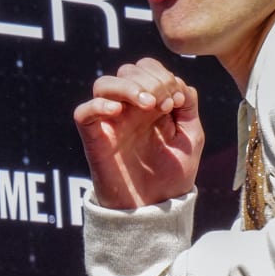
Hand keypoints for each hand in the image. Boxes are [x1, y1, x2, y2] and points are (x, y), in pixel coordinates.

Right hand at [74, 58, 203, 208]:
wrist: (157, 207)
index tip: (177, 100)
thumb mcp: (191, 135)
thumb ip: (188, 105)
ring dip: (128, 87)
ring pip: (103, 84)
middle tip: (165, 104)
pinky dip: (98, 105)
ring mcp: (110, 122)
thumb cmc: (172, 173)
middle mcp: (128, 108)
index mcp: (150, 103)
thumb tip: (178, 84)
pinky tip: (118, 111)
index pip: (146, 68)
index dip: (162, 74)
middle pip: (127, 71)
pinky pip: (83, 112)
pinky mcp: (95, 138)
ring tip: (148, 105)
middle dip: (150, 80)